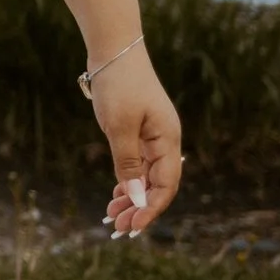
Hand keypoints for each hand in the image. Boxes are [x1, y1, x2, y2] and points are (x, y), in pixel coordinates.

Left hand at [91, 43, 181, 235]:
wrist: (114, 51)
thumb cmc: (119, 85)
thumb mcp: (120, 127)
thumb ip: (128, 163)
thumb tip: (135, 198)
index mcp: (168, 139)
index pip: (166, 185)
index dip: (151, 208)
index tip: (133, 226)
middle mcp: (165, 141)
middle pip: (157, 185)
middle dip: (139, 208)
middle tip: (117, 228)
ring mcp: (153, 137)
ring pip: (146, 177)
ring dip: (131, 198)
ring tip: (111, 217)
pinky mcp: (139, 132)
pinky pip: (137, 165)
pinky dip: (127, 181)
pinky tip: (115, 196)